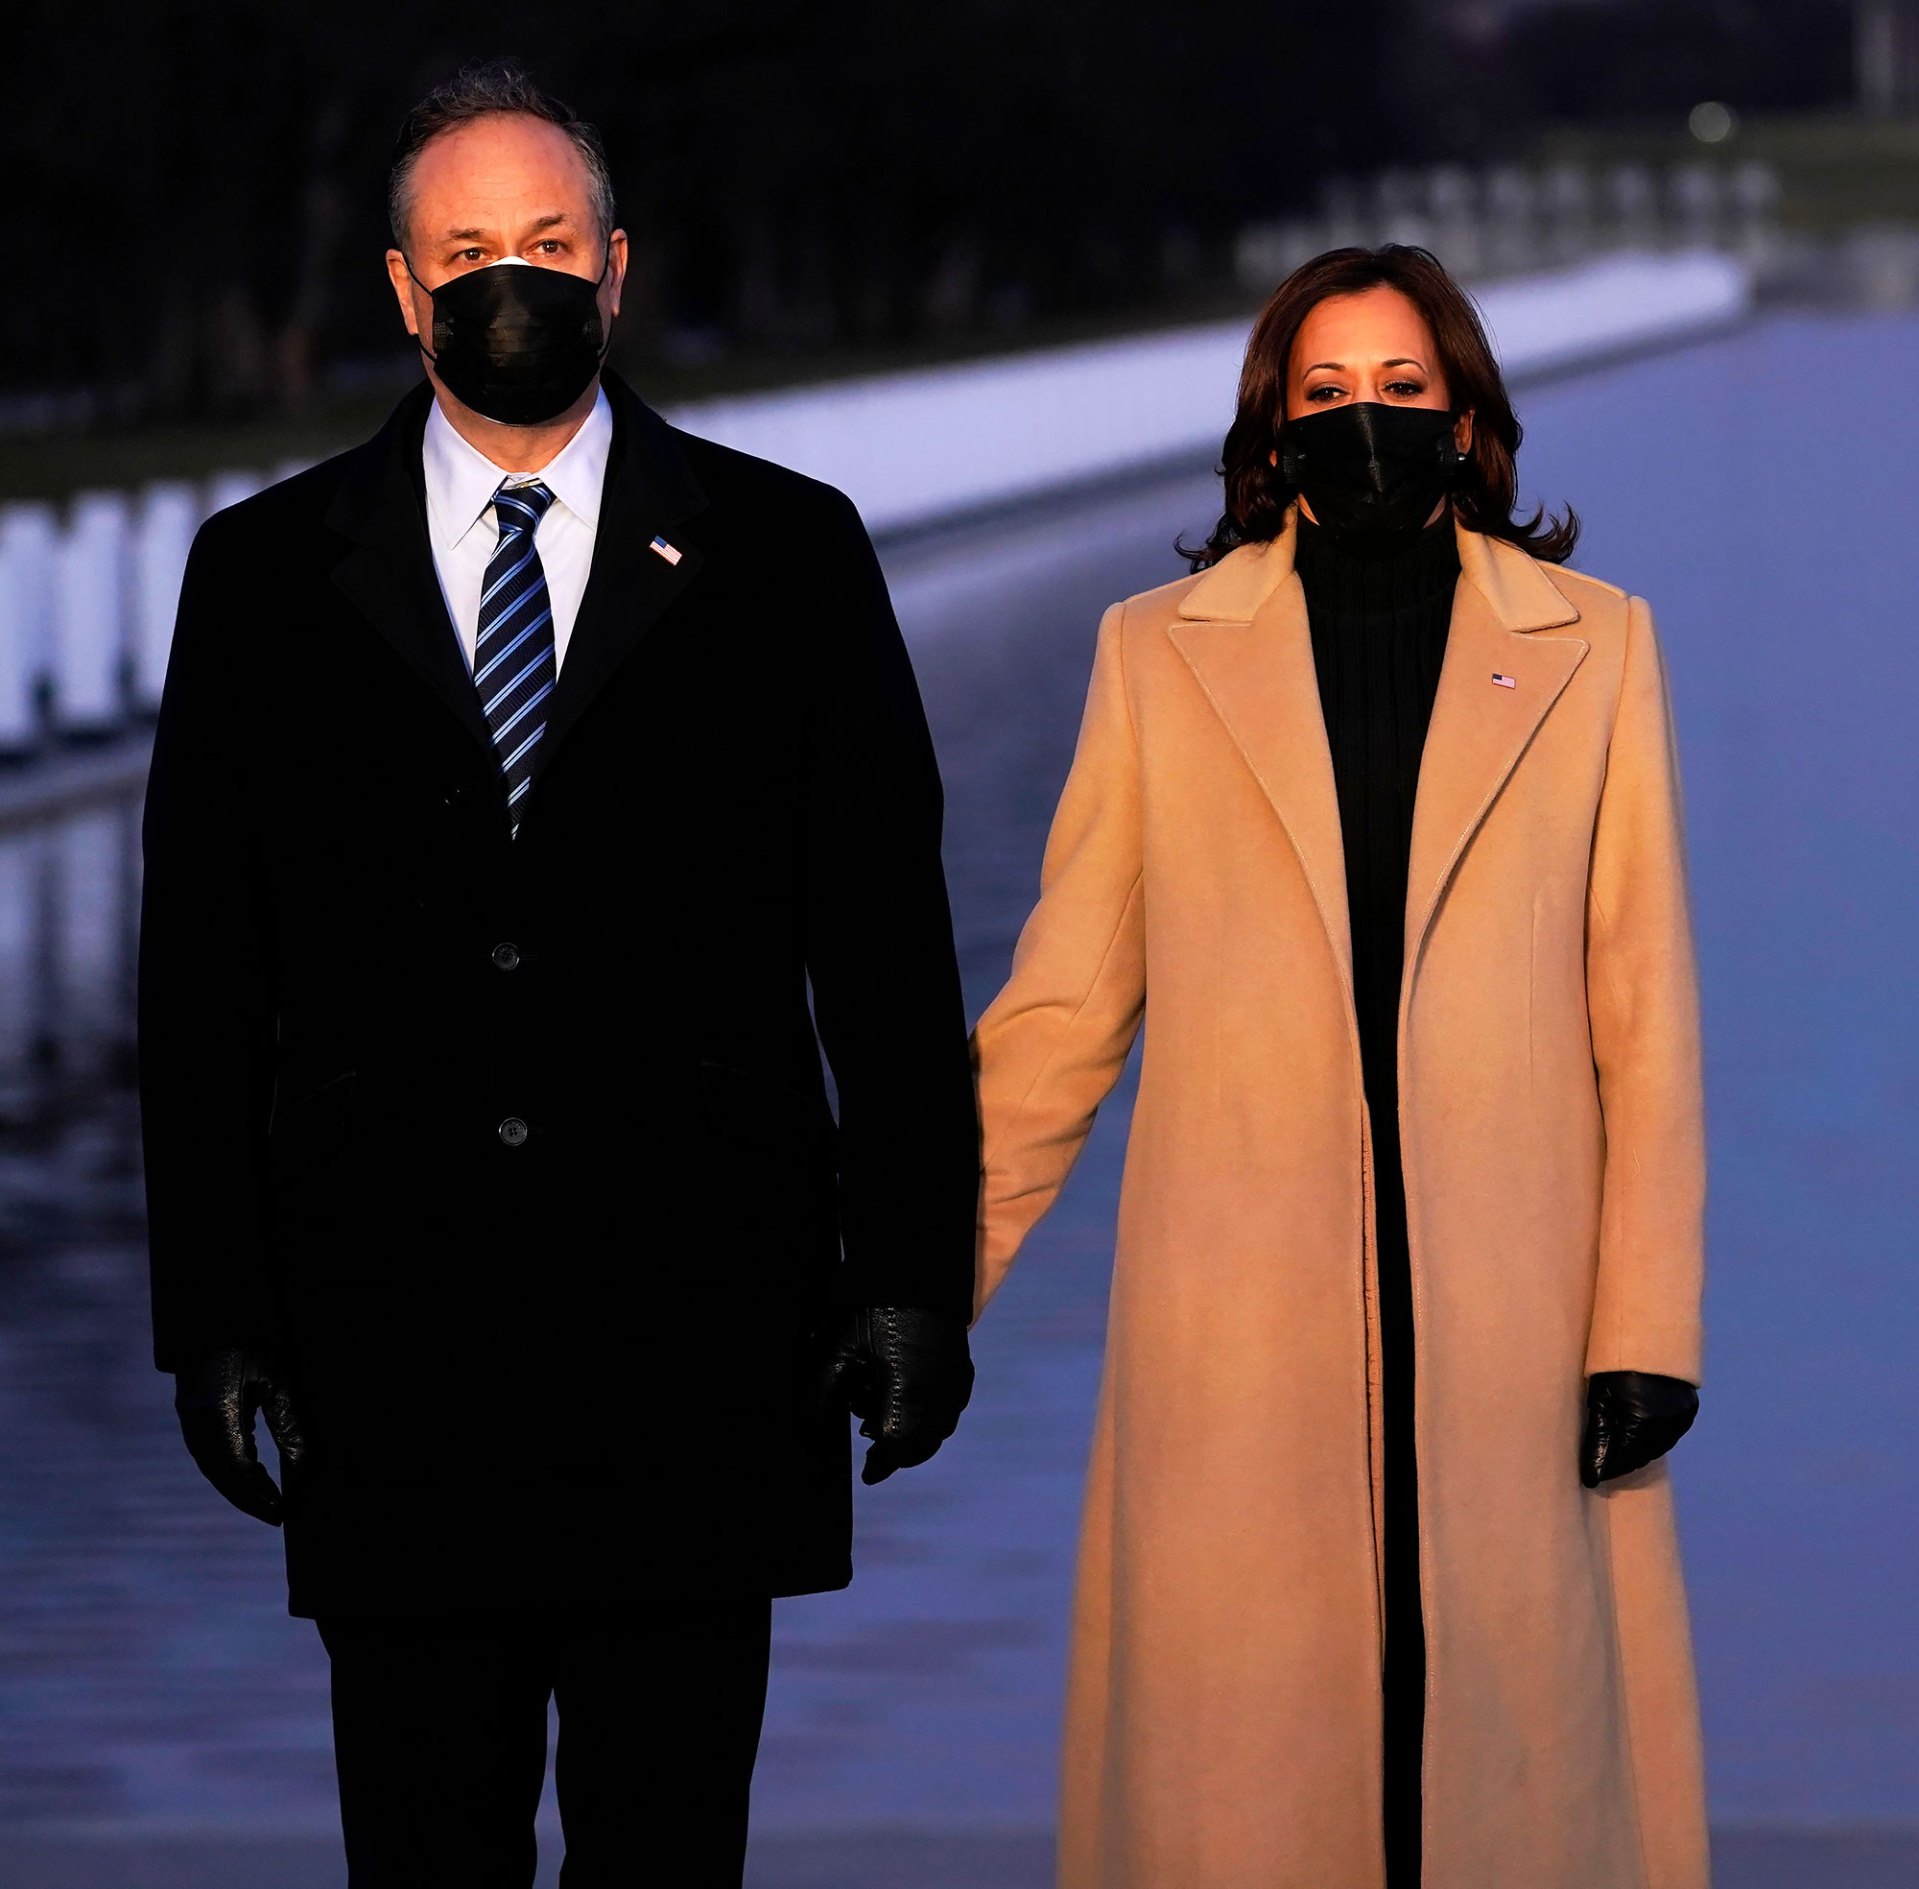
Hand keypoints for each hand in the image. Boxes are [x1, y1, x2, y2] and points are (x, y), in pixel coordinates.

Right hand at [173, 1346, 308, 1525]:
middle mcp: (196, 1421)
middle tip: (276, 1514)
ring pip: (212, 1466)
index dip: (257, 1493)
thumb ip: (288, 1423)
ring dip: (238, 1487)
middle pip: (221, 1473)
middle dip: (247, 1497)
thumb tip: (303, 1466)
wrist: (216, 1320)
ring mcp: (189, 1419)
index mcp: (217, 1412)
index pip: (237, 1467)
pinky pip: (209, 1453)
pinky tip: (252, 1476)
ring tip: (268, 1501)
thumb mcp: (277, 1379)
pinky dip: (230, 1470)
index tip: (280, 1511)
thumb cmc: (253, 1345)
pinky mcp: (191, 1415)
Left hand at [812, 1306, 974, 1484]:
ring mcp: (954, 1382)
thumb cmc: (874, 1309)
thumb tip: (809, 1428)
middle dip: (897, 1450)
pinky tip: (911, 1396)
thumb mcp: (839, 1351)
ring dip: (916, 1432)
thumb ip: (821, 1394)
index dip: (880, 1466)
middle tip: (871, 1443)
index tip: (868, 1475)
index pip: (895, 1449)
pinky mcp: (962, 1367)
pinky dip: (933, 1412)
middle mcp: (938, 1397)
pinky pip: (951, 1405)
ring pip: (940, 1427)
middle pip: (921, 1444)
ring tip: (885, 1415)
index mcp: (907, 1398)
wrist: (917, 1271)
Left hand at [1580, 1370, 1697, 1488]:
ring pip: (1657, 1448)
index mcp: (1641, 1420)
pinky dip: (1653, 1440)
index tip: (1590, 1478)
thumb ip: (1599, 1436)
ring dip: (1638, 1453)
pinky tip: (1638, 1438)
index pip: (1623, 1458)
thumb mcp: (1600, 1397)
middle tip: (1601, 1466)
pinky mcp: (1688, 1411)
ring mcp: (1681, 1417)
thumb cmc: (1614, 1364)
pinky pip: (1670, 1435)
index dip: (1605, 1469)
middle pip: (1641, 1456)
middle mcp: (1667, 1423)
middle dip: (1621, 1462)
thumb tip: (1592, 1471)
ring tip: (1617, 1453)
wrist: (1646, 1334)